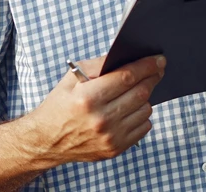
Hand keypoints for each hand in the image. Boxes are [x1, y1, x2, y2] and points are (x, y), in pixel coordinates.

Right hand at [25, 54, 164, 164]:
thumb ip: (99, 65)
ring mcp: (109, 137)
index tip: (159, 60)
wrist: (46, 141)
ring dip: (145, 97)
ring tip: (136, 91)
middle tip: (157, 70)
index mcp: (88, 98)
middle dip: (152, 78)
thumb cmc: (59, 105)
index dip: (147, 66)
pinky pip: (143, 127)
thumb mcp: (71, 78)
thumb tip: (128, 56)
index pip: (127, 77)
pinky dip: (141, 115)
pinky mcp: (115, 149)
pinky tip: (130, 110)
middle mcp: (100, 119)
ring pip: (145, 110)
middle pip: (140, 93)